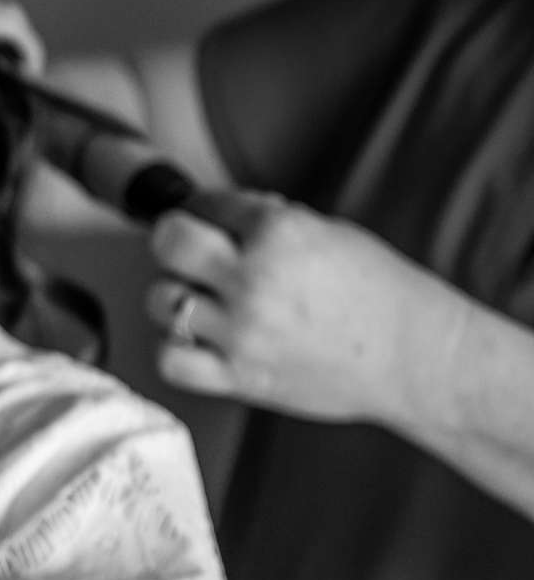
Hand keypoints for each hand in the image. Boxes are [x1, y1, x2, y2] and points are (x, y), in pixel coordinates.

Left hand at [145, 189, 451, 424]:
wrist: (418, 358)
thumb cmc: (383, 295)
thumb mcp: (329, 233)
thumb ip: (270, 222)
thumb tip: (221, 215)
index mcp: (279, 232)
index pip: (208, 203)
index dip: (207, 208)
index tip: (212, 219)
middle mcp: (253, 279)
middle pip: (168, 243)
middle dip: (174, 240)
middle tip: (189, 251)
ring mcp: (242, 331)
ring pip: (160, 301)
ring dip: (174, 296)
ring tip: (202, 299)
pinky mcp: (240, 376)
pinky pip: (172, 360)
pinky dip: (177, 350)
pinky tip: (200, 342)